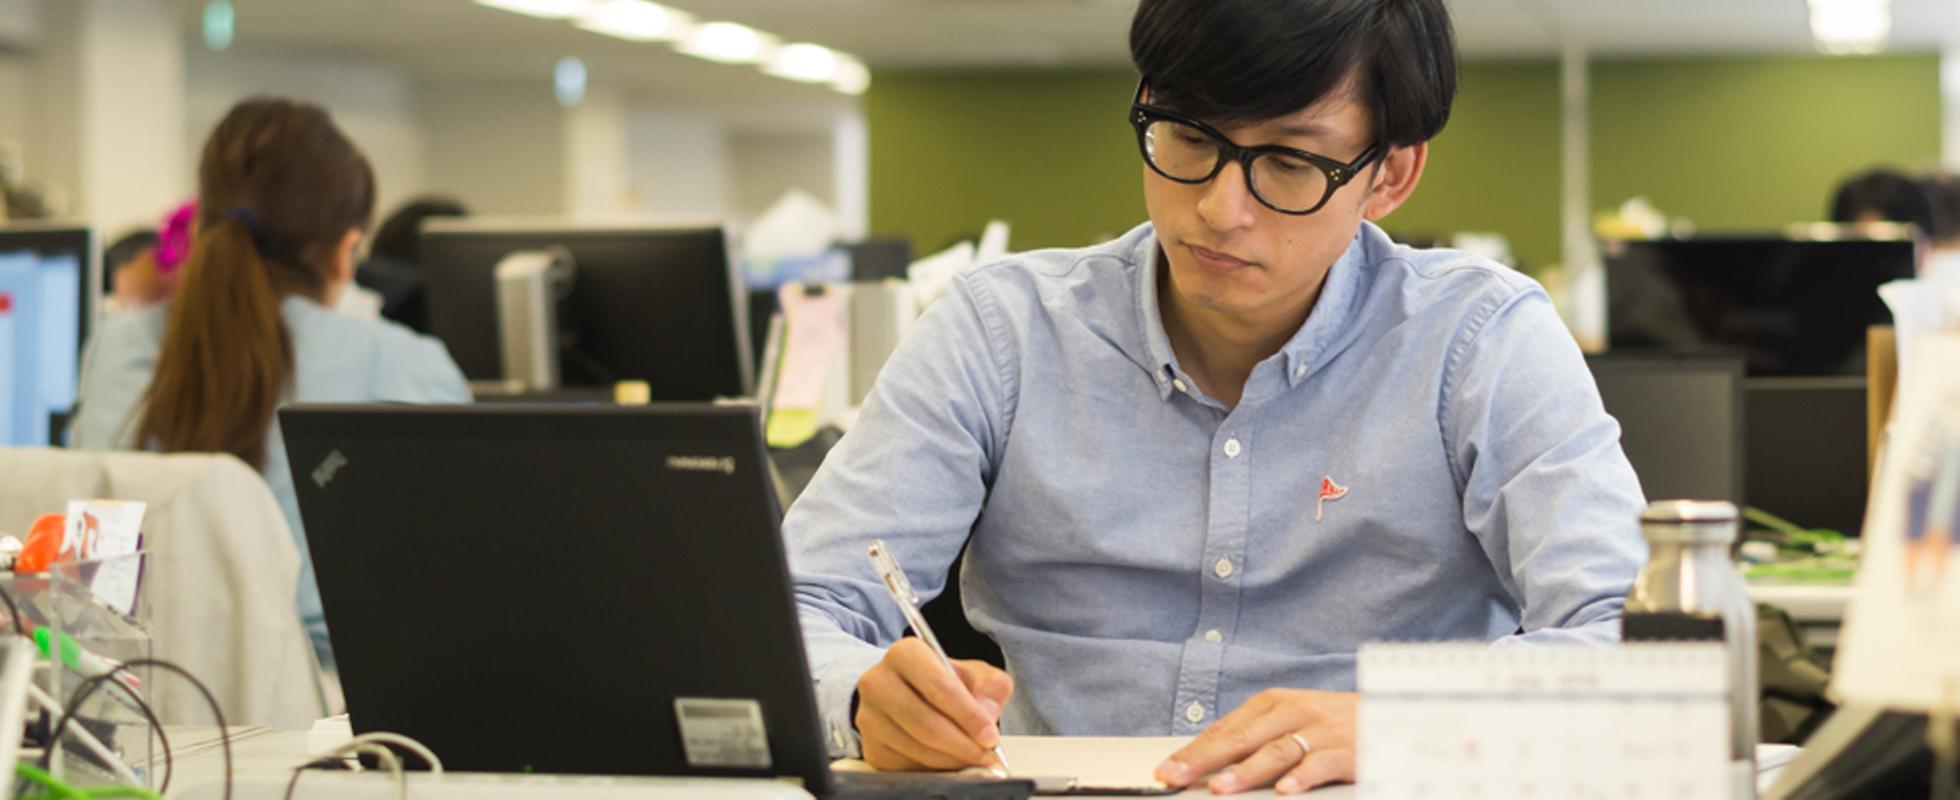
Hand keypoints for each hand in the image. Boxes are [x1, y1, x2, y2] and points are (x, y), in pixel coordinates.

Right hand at [854, 637, 1013, 770]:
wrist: (908, 693)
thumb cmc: (943, 682)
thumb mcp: (974, 673)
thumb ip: (990, 687)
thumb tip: (987, 715)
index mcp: (905, 654)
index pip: (939, 688)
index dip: (968, 716)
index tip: (990, 736)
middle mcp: (878, 682)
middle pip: (925, 723)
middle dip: (963, 745)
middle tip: (986, 754)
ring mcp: (869, 717)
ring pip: (917, 749)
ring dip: (952, 760)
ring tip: (973, 758)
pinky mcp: (871, 747)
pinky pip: (907, 767)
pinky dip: (936, 769)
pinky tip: (950, 761)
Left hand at [1154, 689, 1356, 794]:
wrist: (1392, 711)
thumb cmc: (1331, 723)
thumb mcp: (1289, 720)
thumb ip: (1254, 738)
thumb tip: (1208, 762)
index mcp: (1272, 703)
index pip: (1223, 730)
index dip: (1192, 751)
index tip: (1165, 770)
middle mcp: (1292, 712)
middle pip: (1240, 738)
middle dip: (1203, 760)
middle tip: (1175, 777)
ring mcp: (1320, 730)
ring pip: (1276, 751)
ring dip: (1245, 771)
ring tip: (1220, 788)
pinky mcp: (1346, 751)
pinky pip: (1320, 764)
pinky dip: (1302, 777)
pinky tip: (1286, 791)